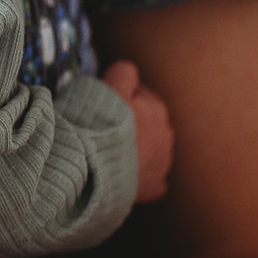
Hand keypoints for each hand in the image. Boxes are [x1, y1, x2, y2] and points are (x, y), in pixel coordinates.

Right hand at [102, 59, 173, 203]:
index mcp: (154, 105)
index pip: (136, 89)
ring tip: (110, 151)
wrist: (93, 165)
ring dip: (137, 147)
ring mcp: (162, 160)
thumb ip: (121, 74)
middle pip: (146, 119)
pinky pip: (152, 179)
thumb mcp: (106, 84)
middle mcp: (165, 131)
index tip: (100, 100)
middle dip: (131, 121)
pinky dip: (141, 176)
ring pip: (151, 147)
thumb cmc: (95, 122)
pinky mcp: (156, 185)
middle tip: (103, 126)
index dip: (115, 92)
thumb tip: (127, 72)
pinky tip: (123, 175)